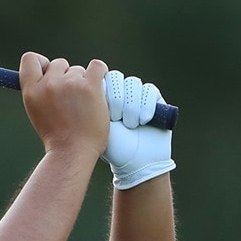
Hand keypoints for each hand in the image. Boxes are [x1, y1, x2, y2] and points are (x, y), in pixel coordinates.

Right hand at [19, 53, 109, 157]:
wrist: (72, 151)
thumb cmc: (56, 135)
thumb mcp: (36, 111)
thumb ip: (39, 91)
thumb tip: (46, 73)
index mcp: (31, 90)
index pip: (30, 58)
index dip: (41, 64)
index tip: (48, 75)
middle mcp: (49, 83)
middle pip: (59, 63)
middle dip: (65, 76)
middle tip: (70, 97)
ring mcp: (70, 84)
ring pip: (78, 69)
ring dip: (82, 81)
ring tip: (83, 104)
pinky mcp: (91, 86)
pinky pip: (97, 66)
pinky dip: (99, 74)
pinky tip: (97, 88)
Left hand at [102, 70, 175, 188]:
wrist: (137, 162)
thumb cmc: (113, 148)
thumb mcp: (97, 125)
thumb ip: (91, 104)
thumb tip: (85, 84)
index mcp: (102, 98)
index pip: (101, 79)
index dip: (104, 92)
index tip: (102, 113)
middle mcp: (119, 94)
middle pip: (117, 78)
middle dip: (116, 98)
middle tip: (115, 118)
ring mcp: (137, 95)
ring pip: (133, 83)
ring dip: (131, 104)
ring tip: (130, 124)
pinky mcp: (155, 100)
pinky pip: (150, 90)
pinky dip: (146, 105)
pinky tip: (143, 121)